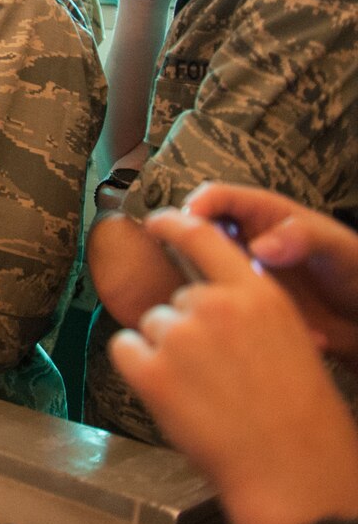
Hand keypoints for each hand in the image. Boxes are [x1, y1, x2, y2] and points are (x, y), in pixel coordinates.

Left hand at [110, 210, 357, 523]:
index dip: (174, 223)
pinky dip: (138, 369)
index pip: (203, 237)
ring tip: (203, 391)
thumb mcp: (289, 340)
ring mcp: (179, 336)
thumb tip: (212, 296)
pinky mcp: (150, 370)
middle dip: (186, 331)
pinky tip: (171, 394)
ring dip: (165, 352)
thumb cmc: (299, 417)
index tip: (156, 220)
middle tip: (215, 374)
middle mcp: (214, 305)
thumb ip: (247, 309)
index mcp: (256, 294)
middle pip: (175, 299)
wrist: (292, 471)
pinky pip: (124, 349)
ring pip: (151, 326)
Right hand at [184, 182, 357, 364]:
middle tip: (183, 269)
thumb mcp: (336, 248)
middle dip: (184, 247)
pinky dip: (220, 314)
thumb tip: (258, 248)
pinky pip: (219, 304)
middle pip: (196, 233)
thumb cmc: (354, 270)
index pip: (217, 197)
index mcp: (263, 214)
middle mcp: (243, 240)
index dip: (195, 206)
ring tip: (206, 301)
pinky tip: (238, 326)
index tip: (182, 224)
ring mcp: (239, 272)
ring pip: (199, 269)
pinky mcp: (241, 302)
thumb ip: (302, 238)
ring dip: (198, 284)